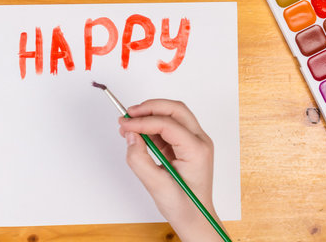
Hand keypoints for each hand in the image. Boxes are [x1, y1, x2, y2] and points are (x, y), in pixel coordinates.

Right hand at [118, 99, 224, 241]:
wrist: (195, 218)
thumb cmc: (183, 207)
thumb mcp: (156, 186)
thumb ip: (139, 159)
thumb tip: (131, 135)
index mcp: (196, 150)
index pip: (168, 124)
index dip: (143, 121)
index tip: (125, 125)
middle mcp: (199, 141)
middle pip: (175, 110)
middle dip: (150, 107)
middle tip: (128, 113)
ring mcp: (194, 141)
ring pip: (173, 114)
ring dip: (150, 114)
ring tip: (129, 124)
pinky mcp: (186, 144)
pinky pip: (169, 126)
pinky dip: (152, 124)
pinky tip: (138, 132)